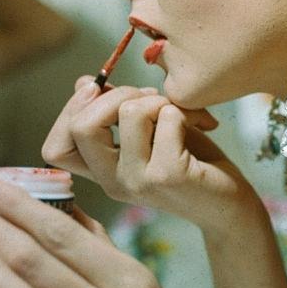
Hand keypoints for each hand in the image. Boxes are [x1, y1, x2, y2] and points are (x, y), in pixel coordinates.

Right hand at [42, 78, 262, 234]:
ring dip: (159, 99)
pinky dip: (187, 110)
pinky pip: (168, 117)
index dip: (70, 111)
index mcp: (103, 173)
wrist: (231, 205)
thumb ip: (117, 114)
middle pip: (81, 126)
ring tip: (179, 113)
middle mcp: (113, 182)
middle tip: (151, 99)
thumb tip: (84, 82)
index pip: (55, 148)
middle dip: (117, 94)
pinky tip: (202, 125)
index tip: (100, 91)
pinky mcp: (169, 175)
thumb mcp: (150, 135)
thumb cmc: (192, 163)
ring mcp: (139, 181)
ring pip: (129, 112)